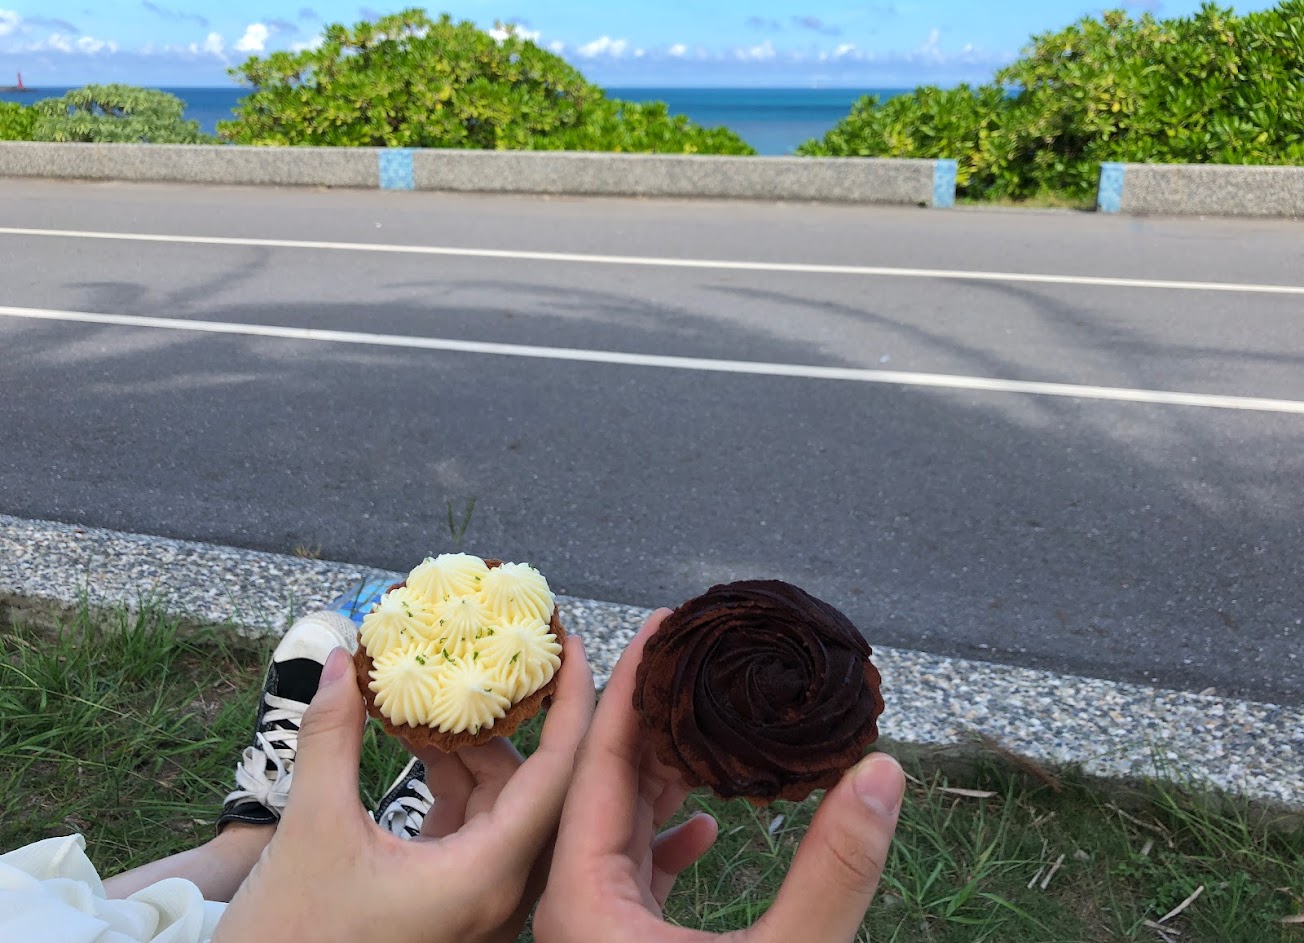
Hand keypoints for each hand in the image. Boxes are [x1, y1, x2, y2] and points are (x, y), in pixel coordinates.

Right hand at [212, 636, 594, 942]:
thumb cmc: (291, 938)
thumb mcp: (311, 828)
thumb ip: (331, 737)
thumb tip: (338, 660)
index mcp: (488, 876)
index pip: (558, 774)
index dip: (571, 703)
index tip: (567, 644)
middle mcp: (500, 894)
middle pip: (531, 787)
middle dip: (504, 723)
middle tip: (484, 664)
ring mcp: (478, 905)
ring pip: (501, 808)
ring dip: (469, 755)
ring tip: (429, 704)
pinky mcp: (452, 906)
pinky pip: (473, 832)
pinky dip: (452, 788)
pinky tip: (418, 751)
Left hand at [534, 609, 903, 942]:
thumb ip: (831, 874)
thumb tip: (881, 773)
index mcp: (582, 898)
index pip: (600, 755)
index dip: (634, 679)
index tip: (668, 619)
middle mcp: (574, 904)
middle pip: (609, 779)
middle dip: (659, 713)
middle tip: (704, 654)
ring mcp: (594, 928)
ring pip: (621, 823)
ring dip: (669, 771)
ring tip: (717, 716)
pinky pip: (633, 869)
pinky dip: (668, 836)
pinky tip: (707, 822)